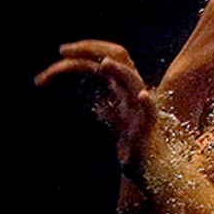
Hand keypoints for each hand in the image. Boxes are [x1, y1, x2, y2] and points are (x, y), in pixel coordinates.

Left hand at [36, 40, 157, 168]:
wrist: (150, 164)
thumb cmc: (131, 139)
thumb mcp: (111, 114)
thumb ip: (101, 100)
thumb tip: (84, 92)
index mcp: (122, 85)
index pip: (106, 56)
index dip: (86, 49)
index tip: (62, 51)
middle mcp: (132, 89)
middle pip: (119, 57)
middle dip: (92, 49)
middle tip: (63, 50)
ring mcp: (141, 106)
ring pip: (134, 81)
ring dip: (120, 71)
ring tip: (105, 64)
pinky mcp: (149, 126)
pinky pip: (151, 112)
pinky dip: (148, 102)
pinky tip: (142, 96)